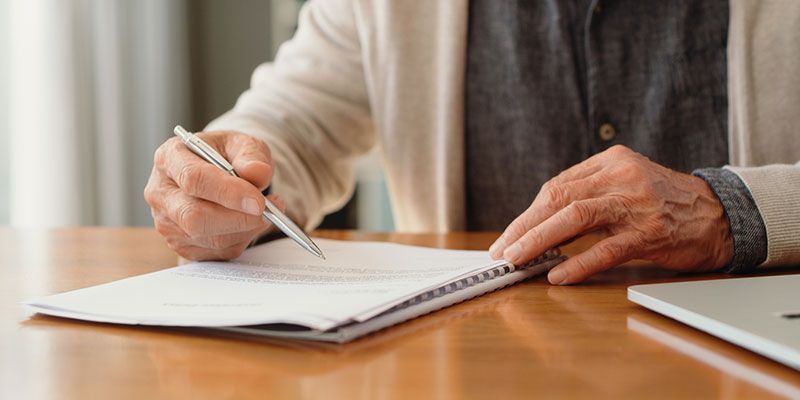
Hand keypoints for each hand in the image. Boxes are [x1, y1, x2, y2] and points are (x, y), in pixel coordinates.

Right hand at [144, 130, 280, 259]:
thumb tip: (257, 173)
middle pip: (194, 217)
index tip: (258, 201)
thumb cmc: (227, 155)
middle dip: (237, 218)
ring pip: (208, 238)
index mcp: (169, 158)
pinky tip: (250, 222)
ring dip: (245, 229)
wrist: (219, 173)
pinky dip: (242, 239)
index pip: (193, 179)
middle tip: (267, 211)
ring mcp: (167, 223)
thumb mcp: (242, 143)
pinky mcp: (182, 245)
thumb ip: (251, 155)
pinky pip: (217, 252)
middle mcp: (161, 193)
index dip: (228, 192)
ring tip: (266, 211)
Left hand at [489, 145, 732, 284]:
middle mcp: (621, 176)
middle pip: (558, 198)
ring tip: (517, 259)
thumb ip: (589, 193)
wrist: (720, 215)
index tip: (508, 236)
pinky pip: (606, 249)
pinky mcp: (651, 233)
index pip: (557, 186)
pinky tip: (557, 275)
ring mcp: (636, 204)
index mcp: (611, 161)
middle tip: (502, 250)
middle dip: (524, 227)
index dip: (528, 214)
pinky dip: (578, 263)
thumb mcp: (626, 183)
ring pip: (575, 218)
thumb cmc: (664, 203)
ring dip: (539, 240)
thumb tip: (539, 222)